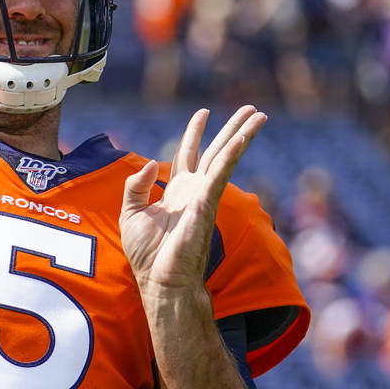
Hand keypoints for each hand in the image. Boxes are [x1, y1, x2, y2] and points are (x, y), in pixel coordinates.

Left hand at [119, 106, 266, 303]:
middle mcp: (195, 190)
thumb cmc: (147, 254)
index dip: (195, 133)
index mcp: (177, 190)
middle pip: (216, 150)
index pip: (189, 154)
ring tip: (258, 115)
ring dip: (241, 135)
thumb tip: (152, 163)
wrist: (160, 280)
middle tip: (250, 109)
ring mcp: (204, 196)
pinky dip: (230, 155)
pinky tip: (241, 139)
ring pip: (225, 157)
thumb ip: (136, 184)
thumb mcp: (131, 212)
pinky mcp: (207, 204)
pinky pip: (220, 174)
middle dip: (232, 128)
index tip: (202, 113)